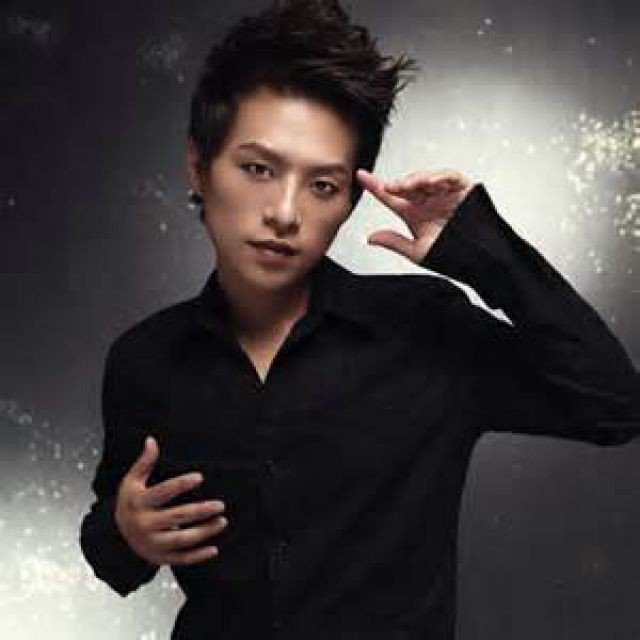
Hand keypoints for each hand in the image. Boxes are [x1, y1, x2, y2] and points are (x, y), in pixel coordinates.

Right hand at [115, 436, 227, 566]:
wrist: (115, 534)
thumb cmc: (131, 501)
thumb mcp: (132, 481)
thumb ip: (144, 462)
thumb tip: (151, 440)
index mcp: (139, 503)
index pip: (162, 492)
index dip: (181, 484)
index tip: (200, 477)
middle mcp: (144, 524)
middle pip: (176, 517)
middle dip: (201, 511)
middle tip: (221, 505)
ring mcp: (151, 543)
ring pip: (181, 539)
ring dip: (204, 532)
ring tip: (222, 521)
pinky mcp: (158, 558)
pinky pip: (180, 559)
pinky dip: (197, 556)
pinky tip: (214, 549)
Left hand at [356, 168, 476, 263]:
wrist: (479, 259)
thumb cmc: (451, 255)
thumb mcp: (418, 251)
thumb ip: (394, 242)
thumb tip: (371, 238)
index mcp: (414, 214)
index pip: (391, 198)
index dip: (375, 186)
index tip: (361, 176)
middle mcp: (427, 202)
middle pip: (407, 185)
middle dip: (398, 184)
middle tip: (391, 187)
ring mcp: (444, 194)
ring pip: (426, 178)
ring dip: (415, 179)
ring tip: (408, 186)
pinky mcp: (462, 189)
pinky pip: (450, 177)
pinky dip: (440, 176)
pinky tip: (431, 182)